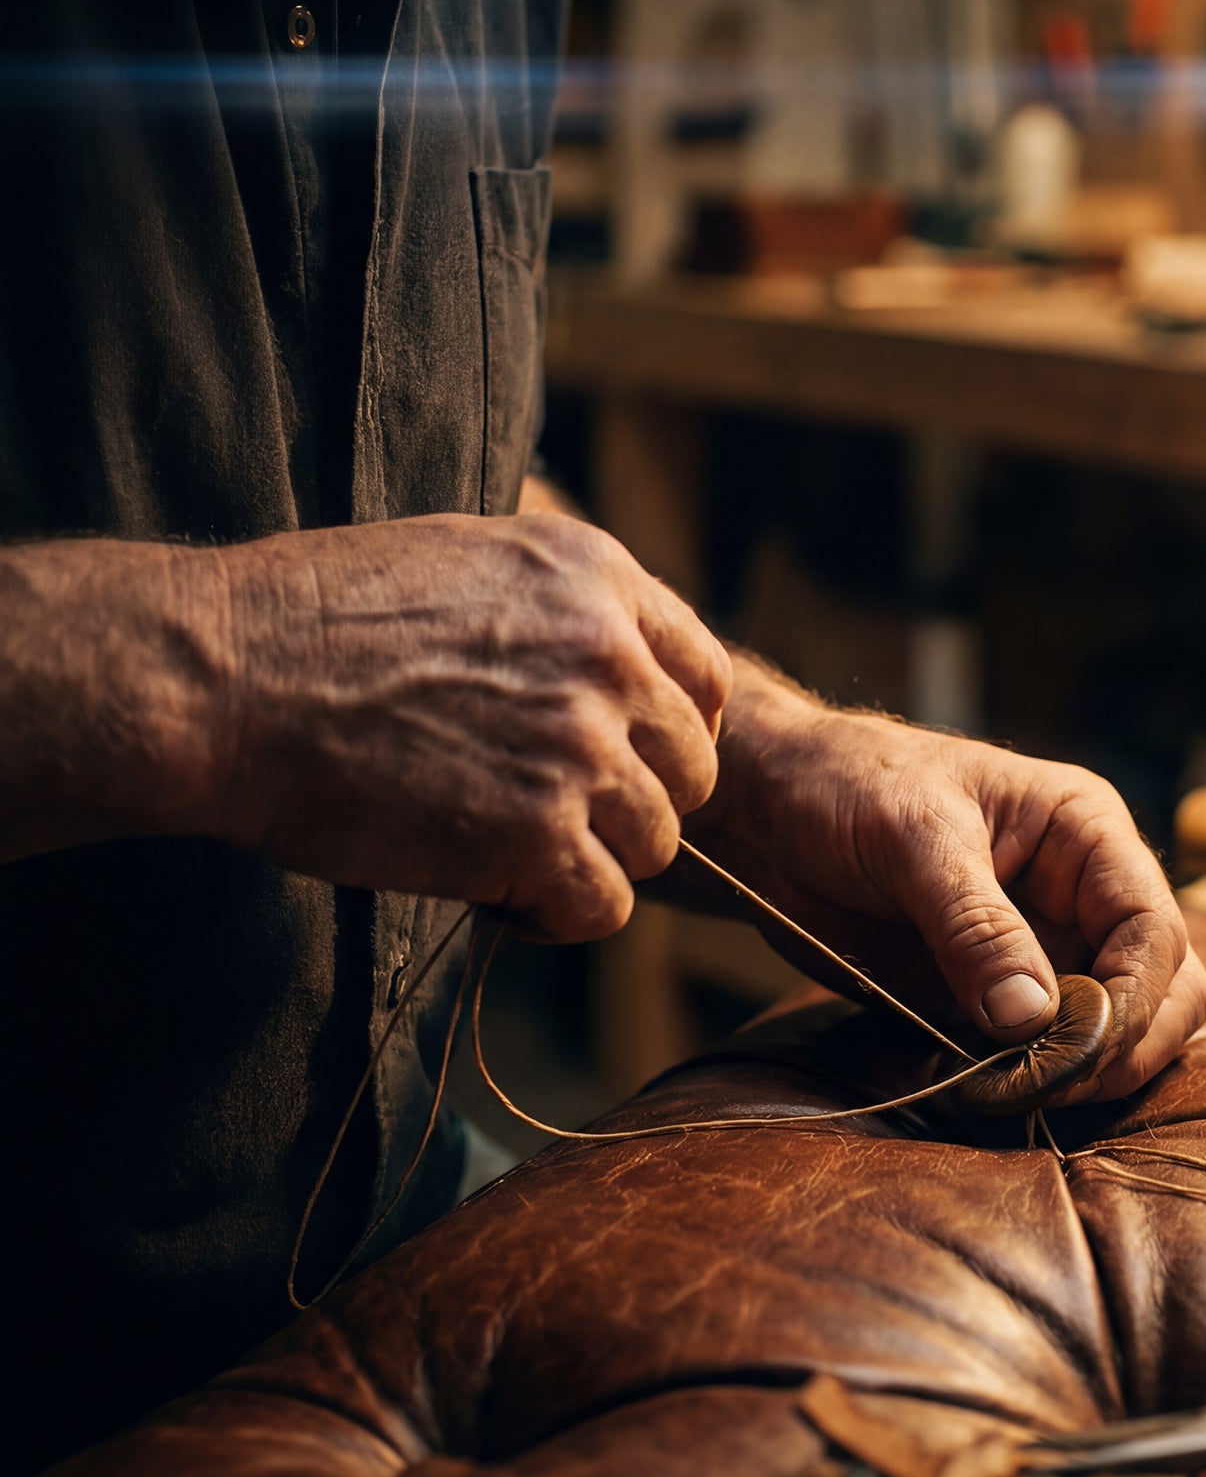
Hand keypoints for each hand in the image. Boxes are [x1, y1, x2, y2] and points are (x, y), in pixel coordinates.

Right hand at [211, 513, 730, 941]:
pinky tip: (497, 894)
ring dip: (590, 861)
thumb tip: (619, 664)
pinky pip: (604, 906)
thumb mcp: (470, 561)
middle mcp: (609, 656)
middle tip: (552, 817)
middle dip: (631, 803)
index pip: (706, 678)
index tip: (627, 764)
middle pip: (692, 772)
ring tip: (509, 852)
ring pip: (655, 843)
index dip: (674, 735)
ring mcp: (580, 746)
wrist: (228, 676)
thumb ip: (563, 610)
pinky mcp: (536, 833)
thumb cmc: (319, 620)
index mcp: (599, 579)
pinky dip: (555, 916)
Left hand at [692, 662, 1205, 1101]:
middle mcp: (1082, 895)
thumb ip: (973, 923)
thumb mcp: (912, 836)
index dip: (1137, 997)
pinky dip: (1026, 1085)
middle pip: (1166, 989)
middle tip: (1054, 1085)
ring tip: (1012, 1092)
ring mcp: (1045, 952)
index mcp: (1085, 834)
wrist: (771, 811)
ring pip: (1118, 1033)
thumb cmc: (848, 785)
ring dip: (1082, 1075)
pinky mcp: (996, 999)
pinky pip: (1042, 1057)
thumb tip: (1033, 1017)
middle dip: (1126, 1046)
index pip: (1155, 928)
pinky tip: (980, 1092)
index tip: (1084, 1048)